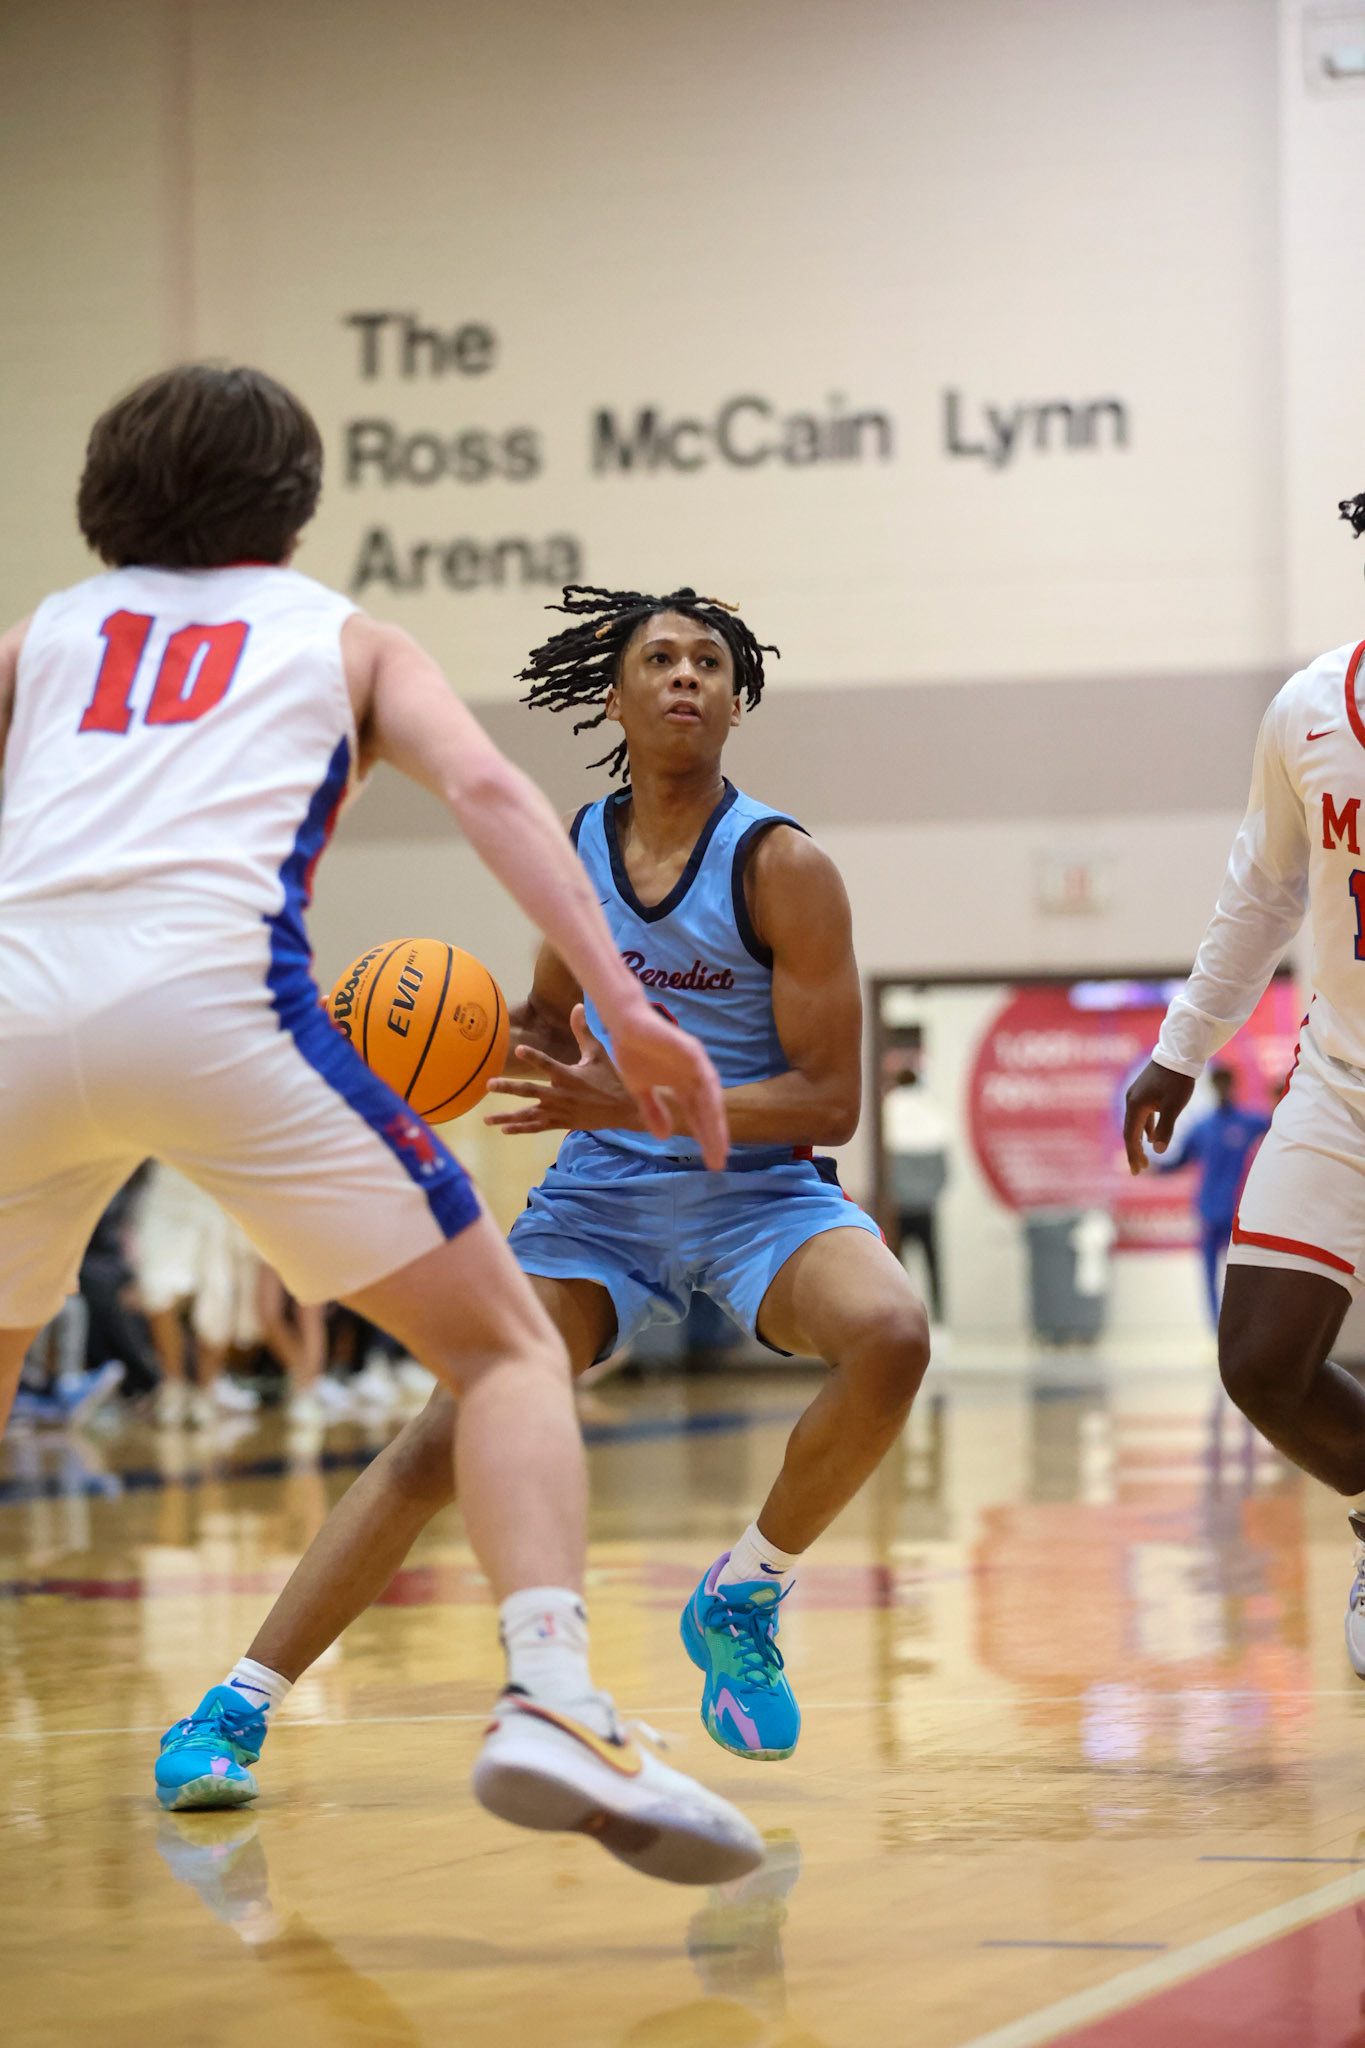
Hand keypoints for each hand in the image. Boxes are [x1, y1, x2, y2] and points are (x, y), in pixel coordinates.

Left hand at [484, 1005, 639, 1135]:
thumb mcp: (599, 1053)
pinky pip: (537, 1127)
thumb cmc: (612, 1078)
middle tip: (489, 1085)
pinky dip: (521, 1128)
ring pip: (528, 1115)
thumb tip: (576, 1006)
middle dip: (508, 1088)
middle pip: (529, 1091)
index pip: (547, 1064)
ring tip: (486, 1118)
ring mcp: (559, 1112)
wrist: (625, 1109)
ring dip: (507, 1116)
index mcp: (569, 1075)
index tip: (518, 1049)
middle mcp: (561, 1095)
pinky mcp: (561, 1123)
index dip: (533, 1057)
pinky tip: (504, 1129)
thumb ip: (583, 1032)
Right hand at [602, 996, 730, 1170]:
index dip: (704, 1137)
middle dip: (714, 1136)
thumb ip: (653, 1111)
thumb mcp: (640, 1089)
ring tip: (718, 1143)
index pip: (698, 1116)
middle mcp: (694, 1077)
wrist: (623, 1025)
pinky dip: (709, 1095)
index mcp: (684, 1086)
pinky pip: (704, 1076)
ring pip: (710, 1097)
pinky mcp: (691, 1050)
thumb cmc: (632, 1052)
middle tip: (720, 1161)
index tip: (711, 1160)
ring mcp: (695, 1064)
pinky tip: (712, 1113)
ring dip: (715, 1121)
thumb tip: (664, 1138)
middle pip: (708, 1111)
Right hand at [1123, 1060, 1195, 1174]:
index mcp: (1136, 1106)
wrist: (1179, 1053)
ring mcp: (1137, 1095)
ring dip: (1139, 1141)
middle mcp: (1131, 1101)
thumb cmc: (1177, 1080)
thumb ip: (1165, 1128)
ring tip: (1146, 1157)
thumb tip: (1158, 1151)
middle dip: (1135, 1152)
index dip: (1133, 1155)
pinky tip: (1150, 1136)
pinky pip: (1141, 1115)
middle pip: (1130, 1132)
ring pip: (1135, 1124)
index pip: (1131, 1137)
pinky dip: (1145, 1128)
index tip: (1138, 1171)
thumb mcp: (1174, 1105)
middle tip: (1141, 1169)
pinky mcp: (1144, 1092)